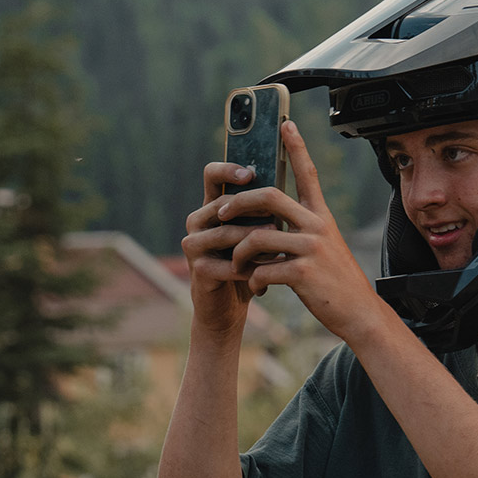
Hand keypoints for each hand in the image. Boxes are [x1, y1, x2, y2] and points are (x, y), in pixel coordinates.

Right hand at [181, 159, 262, 337]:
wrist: (229, 307)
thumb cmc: (247, 265)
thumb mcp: (255, 235)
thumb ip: (261, 214)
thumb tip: (285, 189)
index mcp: (211, 207)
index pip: (212, 175)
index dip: (228, 170)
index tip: (251, 174)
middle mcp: (197, 222)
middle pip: (222, 204)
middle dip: (252, 209)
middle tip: (277, 217)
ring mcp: (193, 246)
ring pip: (226, 234)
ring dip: (255, 240)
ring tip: (279, 246)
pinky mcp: (198, 270)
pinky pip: (228, 264)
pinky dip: (251, 269)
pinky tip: (268, 274)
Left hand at [212, 120, 382, 343]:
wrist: (358, 312)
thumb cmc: (335, 281)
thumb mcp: (324, 247)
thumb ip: (301, 231)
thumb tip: (269, 223)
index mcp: (321, 217)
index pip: (308, 174)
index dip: (297, 147)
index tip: (286, 124)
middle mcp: (317, 226)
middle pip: (269, 196)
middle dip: (239, 201)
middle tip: (222, 211)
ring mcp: (311, 249)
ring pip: (258, 237)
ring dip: (239, 253)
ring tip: (238, 266)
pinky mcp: (303, 273)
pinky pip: (263, 269)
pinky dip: (253, 280)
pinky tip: (257, 288)